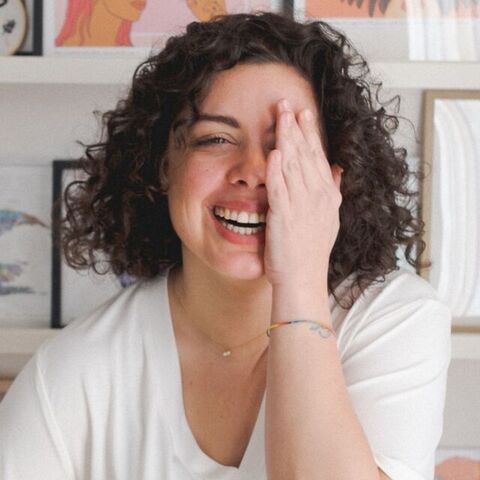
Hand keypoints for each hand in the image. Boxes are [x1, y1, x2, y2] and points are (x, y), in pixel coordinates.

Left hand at [263, 99, 342, 287]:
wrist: (303, 278)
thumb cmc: (311, 251)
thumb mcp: (329, 218)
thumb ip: (332, 191)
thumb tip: (336, 169)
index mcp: (327, 195)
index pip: (318, 157)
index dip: (310, 133)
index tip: (304, 113)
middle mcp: (317, 196)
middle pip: (306, 154)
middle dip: (296, 127)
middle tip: (287, 103)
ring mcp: (302, 205)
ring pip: (293, 165)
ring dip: (286, 139)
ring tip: (279, 116)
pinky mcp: (284, 215)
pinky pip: (280, 187)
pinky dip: (277, 169)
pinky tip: (274, 152)